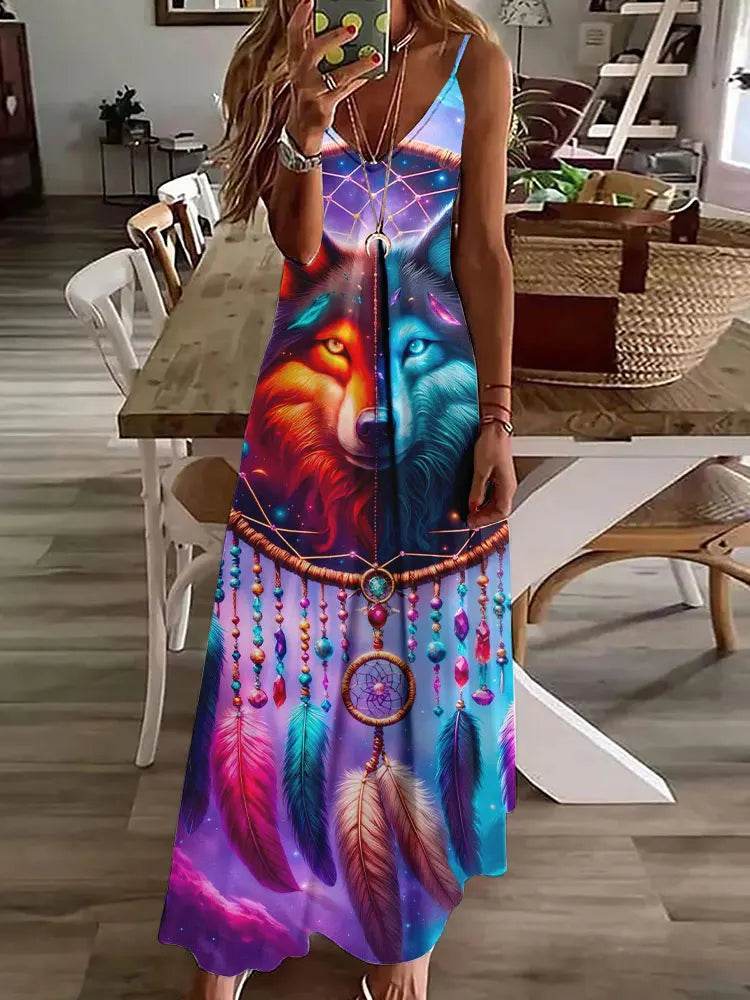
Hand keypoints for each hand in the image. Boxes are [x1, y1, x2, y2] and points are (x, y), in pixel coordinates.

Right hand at [285, 0, 378, 154]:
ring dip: (357, 64)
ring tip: (374, 56)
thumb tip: (343, 30)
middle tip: (353, 27)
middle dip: (333, 37)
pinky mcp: (323, 107)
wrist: (301, 129)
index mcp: (295, 62)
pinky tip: (372, 71)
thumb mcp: (307, 71)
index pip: (294, 34)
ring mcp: (311, 92)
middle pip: (314, 50)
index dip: (300, 16)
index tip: (309, 1)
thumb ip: (319, 52)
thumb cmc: (308, 95)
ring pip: (337, 75)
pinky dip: (360, 80)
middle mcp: (300, 75)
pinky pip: (345, 90)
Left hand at [467, 423, 516, 529]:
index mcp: (508, 486)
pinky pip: (494, 495)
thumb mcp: (481, 471)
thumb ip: (477, 491)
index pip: (502, 512)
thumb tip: (473, 506)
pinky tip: (475, 501)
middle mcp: (508, 486)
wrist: (495, 429)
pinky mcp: (499, 477)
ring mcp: (504, 482)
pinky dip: (485, 502)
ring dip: (484, 510)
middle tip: (470, 520)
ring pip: (497, 504)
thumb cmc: (491, 445)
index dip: (486, 520)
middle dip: (485, 517)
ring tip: (471, 512)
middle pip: (500, 510)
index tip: (472, 521)